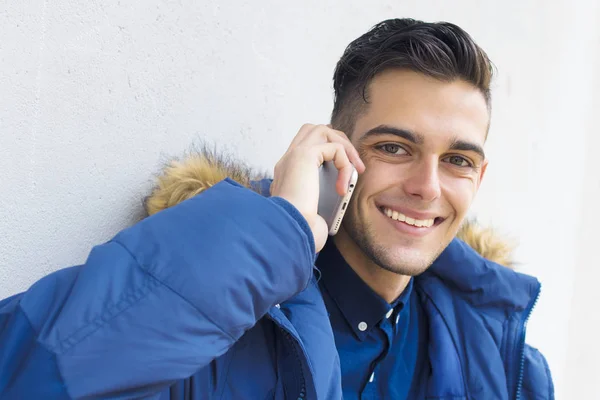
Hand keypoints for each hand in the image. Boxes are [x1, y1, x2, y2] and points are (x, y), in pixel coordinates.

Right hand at [270, 124, 364, 251]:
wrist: (288, 232)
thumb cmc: (299, 230)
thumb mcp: (312, 211)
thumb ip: (321, 198)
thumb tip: (338, 194)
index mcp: (286, 173)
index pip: (306, 147)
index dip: (328, 152)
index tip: (343, 173)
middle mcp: (287, 160)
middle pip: (313, 130)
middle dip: (338, 141)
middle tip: (353, 164)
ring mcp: (293, 155)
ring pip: (324, 130)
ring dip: (345, 147)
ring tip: (355, 170)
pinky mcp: (304, 155)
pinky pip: (335, 148)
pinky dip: (345, 165)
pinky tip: (342, 188)